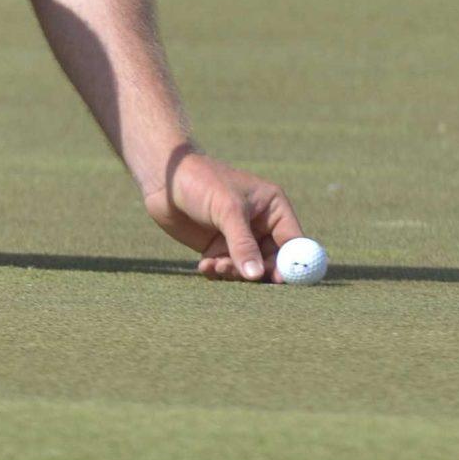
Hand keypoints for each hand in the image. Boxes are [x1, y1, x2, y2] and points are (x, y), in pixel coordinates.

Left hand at [144, 143, 305, 283]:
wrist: (165, 179)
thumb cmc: (202, 182)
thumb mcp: (227, 210)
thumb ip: (243, 244)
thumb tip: (257, 276)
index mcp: (273, 207)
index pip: (293, 241)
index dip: (291, 263)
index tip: (279, 280)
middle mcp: (261, 224)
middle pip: (273, 261)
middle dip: (257, 271)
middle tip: (242, 277)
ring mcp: (240, 238)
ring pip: (249, 269)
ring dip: (234, 272)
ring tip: (216, 265)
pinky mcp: (220, 248)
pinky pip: (227, 270)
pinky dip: (218, 271)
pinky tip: (204, 265)